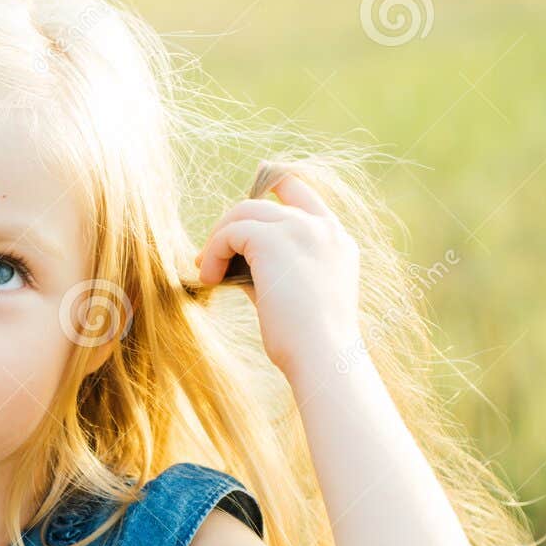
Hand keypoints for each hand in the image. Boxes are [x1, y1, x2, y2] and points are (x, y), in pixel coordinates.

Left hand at [196, 172, 360, 378]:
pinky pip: (231, 232)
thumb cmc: (308, 341)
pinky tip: (211, 279)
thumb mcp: (296, 294)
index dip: (271, 188)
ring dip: (220, 239)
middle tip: (212, 256)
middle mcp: (324, 227)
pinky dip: (214, 253)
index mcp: (337, 239)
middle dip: (233, 224)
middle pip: (265, 200)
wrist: (322, 356)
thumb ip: (273, 269)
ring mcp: (301, 229)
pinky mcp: (273, 240)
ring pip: (244, 212)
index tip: (244, 208)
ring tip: (209, 271)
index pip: (301, 192)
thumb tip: (233, 262)